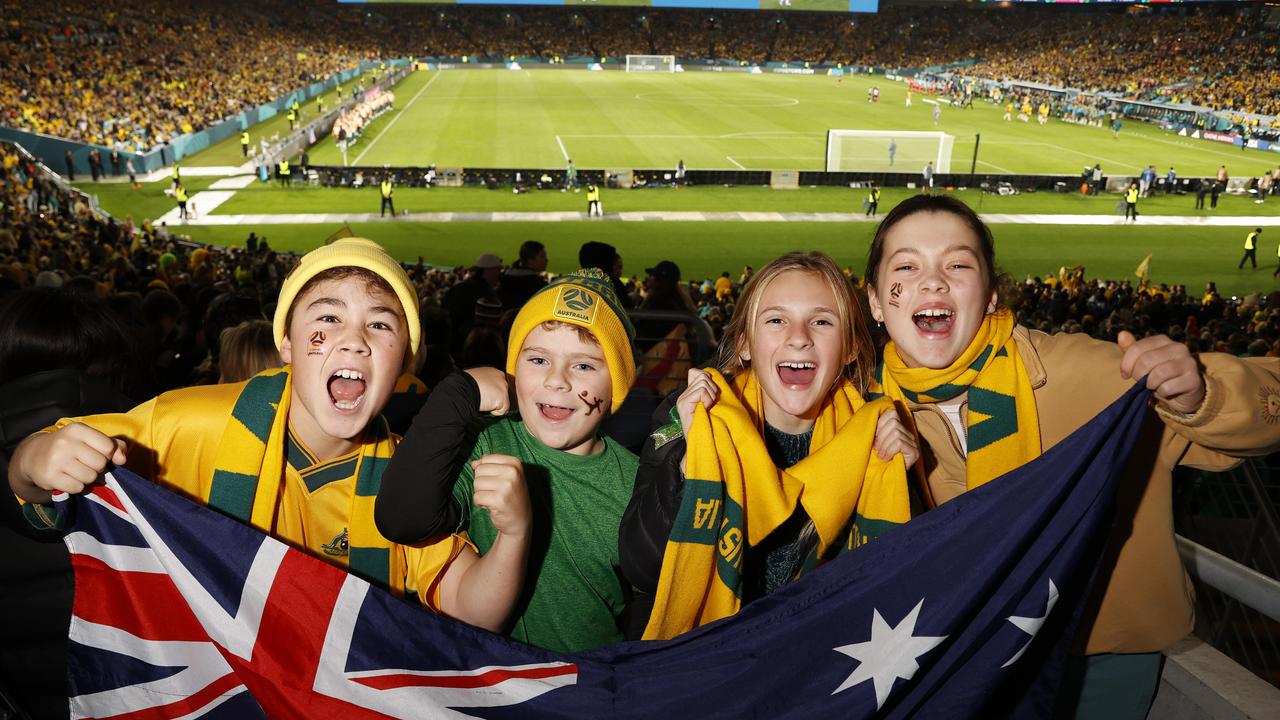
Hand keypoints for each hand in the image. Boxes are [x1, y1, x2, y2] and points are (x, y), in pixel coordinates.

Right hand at [11, 423, 126, 500]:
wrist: (35, 455)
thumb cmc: (71, 446)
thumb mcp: (91, 439)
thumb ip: (115, 445)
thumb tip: (122, 460)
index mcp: (78, 429)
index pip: (108, 447)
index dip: (107, 454)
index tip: (97, 454)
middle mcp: (65, 442)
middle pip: (100, 464)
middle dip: (97, 467)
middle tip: (85, 464)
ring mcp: (56, 460)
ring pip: (90, 477)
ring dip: (87, 478)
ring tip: (76, 471)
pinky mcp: (49, 476)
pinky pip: (77, 488)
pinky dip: (76, 486)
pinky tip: (68, 478)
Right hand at [465, 367, 510, 415]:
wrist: (463, 389)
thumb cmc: (463, 384)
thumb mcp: (474, 379)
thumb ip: (482, 383)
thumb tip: (480, 390)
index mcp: (492, 371)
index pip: (498, 384)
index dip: (492, 393)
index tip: (484, 396)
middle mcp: (500, 377)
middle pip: (502, 393)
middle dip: (494, 399)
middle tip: (483, 400)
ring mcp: (503, 387)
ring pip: (503, 402)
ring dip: (493, 405)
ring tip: (483, 401)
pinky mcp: (503, 398)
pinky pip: (502, 410)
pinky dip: (494, 412)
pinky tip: (485, 406)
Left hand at [471, 454, 529, 538]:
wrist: (520, 520)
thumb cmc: (511, 497)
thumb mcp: (506, 476)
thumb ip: (490, 466)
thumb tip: (474, 463)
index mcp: (514, 463)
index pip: (485, 459)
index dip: (485, 472)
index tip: (496, 481)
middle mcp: (512, 472)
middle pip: (479, 470)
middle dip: (481, 483)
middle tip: (494, 492)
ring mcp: (507, 485)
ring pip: (476, 483)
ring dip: (480, 493)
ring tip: (493, 498)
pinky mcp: (499, 499)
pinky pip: (477, 497)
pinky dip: (480, 503)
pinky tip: (491, 506)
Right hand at [676, 368, 718, 430]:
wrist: (700, 442)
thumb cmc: (709, 425)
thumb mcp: (709, 404)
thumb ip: (708, 391)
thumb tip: (710, 376)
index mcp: (687, 394)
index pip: (695, 372)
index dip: (707, 378)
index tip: (711, 393)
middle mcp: (682, 395)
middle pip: (702, 376)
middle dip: (712, 389)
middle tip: (711, 403)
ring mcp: (682, 400)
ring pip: (703, 382)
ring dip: (711, 395)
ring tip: (708, 407)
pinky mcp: (684, 404)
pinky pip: (702, 391)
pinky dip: (708, 400)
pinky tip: (705, 409)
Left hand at [873, 405, 918, 470]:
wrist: (887, 479)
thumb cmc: (878, 460)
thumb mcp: (875, 442)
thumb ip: (874, 431)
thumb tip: (867, 419)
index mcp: (899, 428)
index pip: (891, 413)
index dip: (880, 423)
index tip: (873, 437)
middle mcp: (908, 433)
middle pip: (893, 423)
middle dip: (881, 436)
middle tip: (876, 449)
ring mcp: (913, 443)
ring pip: (896, 433)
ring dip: (884, 445)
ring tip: (880, 455)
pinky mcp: (914, 452)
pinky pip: (899, 443)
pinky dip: (889, 450)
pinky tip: (886, 458)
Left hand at [1117, 331, 1204, 414]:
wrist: (1184, 392)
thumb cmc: (1161, 375)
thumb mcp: (1144, 362)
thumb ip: (1132, 349)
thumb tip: (1122, 334)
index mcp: (1163, 340)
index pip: (1137, 348)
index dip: (1126, 364)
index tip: (1125, 374)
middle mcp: (1178, 348)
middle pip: (1146, 360)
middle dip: (1138, 375)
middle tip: (1141, 382)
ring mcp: (1188, 363)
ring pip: (1158, 374)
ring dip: (1151, 384)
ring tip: (1154, 385)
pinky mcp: (1193, 379)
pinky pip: (1168, 387)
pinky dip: (1162, 392)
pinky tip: (1167, 391)